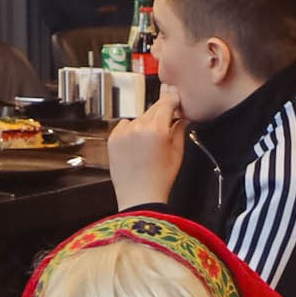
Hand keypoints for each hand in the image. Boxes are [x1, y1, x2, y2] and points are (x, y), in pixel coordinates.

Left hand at [107, 88, 185, 208]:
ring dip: (146, 124)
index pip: (167, 101)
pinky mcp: (113, 138)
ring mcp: (124, 132)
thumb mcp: (177, 154)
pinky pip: (125, 125)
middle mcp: (139, 127)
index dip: (173, 99)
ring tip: (148, 144)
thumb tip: (182, 117)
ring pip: (139, 117)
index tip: (175, 99)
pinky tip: (136, 146)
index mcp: (157, 129)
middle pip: (153, 108)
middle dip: (161, 114)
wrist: (139, 197)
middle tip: (164, 128)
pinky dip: (131, 130)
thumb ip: (180, 130)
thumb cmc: (160, 180)